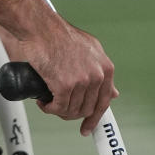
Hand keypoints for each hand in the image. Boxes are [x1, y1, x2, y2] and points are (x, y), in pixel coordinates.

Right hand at [15, 19, 116, 135]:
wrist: (41, 28)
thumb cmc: (60, 35)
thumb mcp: (90, 50)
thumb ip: (101, 70)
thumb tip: (114, 92)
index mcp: (105, 68)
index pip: (104, 101)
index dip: (95, 118)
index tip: (87, 127)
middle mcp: (97, 75)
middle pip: (87, 109)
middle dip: (72, 114)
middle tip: (58, 109)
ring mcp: (82, 81)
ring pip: (72, 110)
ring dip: (58, 110)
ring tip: (48, 101)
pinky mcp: (65, 85)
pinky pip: (58, 107)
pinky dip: (49, 108)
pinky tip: (43, 102)